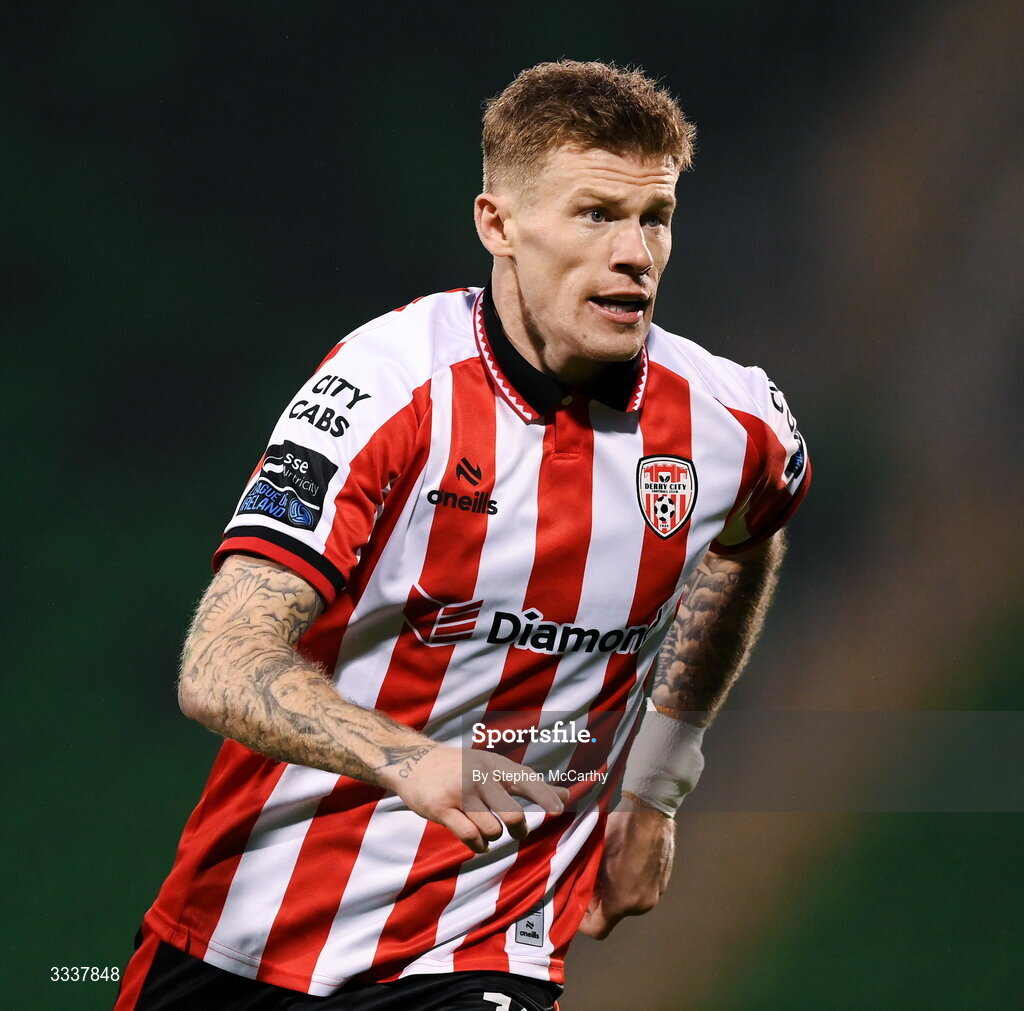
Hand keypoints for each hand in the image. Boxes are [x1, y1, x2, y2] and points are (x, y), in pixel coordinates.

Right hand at [376, 743, 568, 854]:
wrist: (414, 760)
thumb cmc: (462, 768)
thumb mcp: (493, 767)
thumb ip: (527, 783)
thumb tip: (566, 795)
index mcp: (495, 765)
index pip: (525, 780)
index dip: (544, 795)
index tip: (560, 808)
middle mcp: (479, 776)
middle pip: (511, 814)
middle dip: (518, 829)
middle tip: (518, 831)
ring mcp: (460, 792)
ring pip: (492, 830)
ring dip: (493, 837)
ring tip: (488, 830)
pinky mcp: (441, 808)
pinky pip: (470, 837)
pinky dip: (480, 846)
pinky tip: (479, 843)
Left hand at [578, 795, 674, 938]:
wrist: (649, 811)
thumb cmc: (619, 829)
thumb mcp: (595, 857)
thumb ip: (589, 882)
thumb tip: (582, 892)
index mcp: (622, 901)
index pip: (598, 929)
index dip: (582, 922)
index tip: (575, 909)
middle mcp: (641, 904)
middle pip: (613, 914)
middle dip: (598, 902)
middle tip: (587, 882)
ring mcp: (655, 893)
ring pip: (627, 902)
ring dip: (615, 892)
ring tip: (605, 870)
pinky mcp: (663, 881)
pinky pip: (641, 890)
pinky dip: (630, 883)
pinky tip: (624, 863)